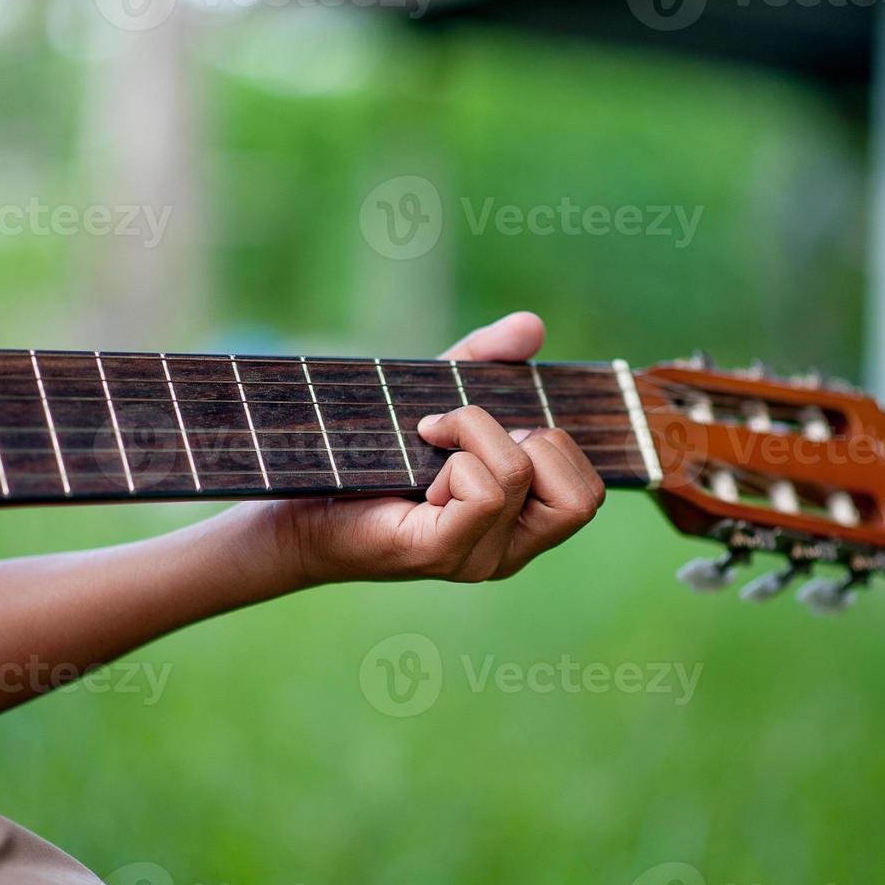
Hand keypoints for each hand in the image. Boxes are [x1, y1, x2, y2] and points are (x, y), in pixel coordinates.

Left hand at [258, 312, 605, 584]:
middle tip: (466, 440)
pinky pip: (482, 492)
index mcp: (522, 527)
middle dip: (530, 439)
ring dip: (474, 435)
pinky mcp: (439, 554)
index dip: (556, 444)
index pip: (589, 492)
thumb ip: (487, 360)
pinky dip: (453, 457)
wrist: (294, 507)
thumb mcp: (439, 397)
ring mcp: (478, 560)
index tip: (497, 429)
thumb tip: (533, 325)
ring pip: (520, 474)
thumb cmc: (368, 457)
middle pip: (582, 495)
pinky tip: (417, 466)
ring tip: (431, 445)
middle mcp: (510, 553)